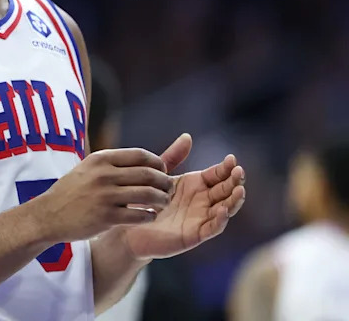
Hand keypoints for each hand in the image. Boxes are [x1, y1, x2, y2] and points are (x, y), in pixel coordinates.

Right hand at [31, 147, 174, 242]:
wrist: (48, 215)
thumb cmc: (71, 191)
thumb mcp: (88, 169)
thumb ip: (113, 164)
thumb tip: (144, 160)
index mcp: (101, 159)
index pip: (141, 155)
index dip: (158, 163)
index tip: (163, 171)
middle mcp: (104, 174)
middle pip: (148, 174)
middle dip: (165, 182)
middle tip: (169, 189)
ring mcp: (105, 196)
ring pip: (148, 194)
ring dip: (162, 199)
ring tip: (163, 203)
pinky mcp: (106, 217)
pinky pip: (139, 215)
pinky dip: (150, 215)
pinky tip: (150, 216)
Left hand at [123, 134, 246, 258]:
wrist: (131, 225)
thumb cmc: (146, 199)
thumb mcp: (160, 174)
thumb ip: (174, 157)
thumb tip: (188, 136)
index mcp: (197, 184)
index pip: (218, 174)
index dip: (226, 168)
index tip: (232, 159)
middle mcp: (203, 201)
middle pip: (226, 190)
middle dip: (235, 181)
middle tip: (239, 172)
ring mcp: (201, 218)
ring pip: (225, 209)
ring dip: (234, 201)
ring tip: (239, 190)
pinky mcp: (195, 234)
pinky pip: (212, 228)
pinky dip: (219, 220)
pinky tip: (223, 210)